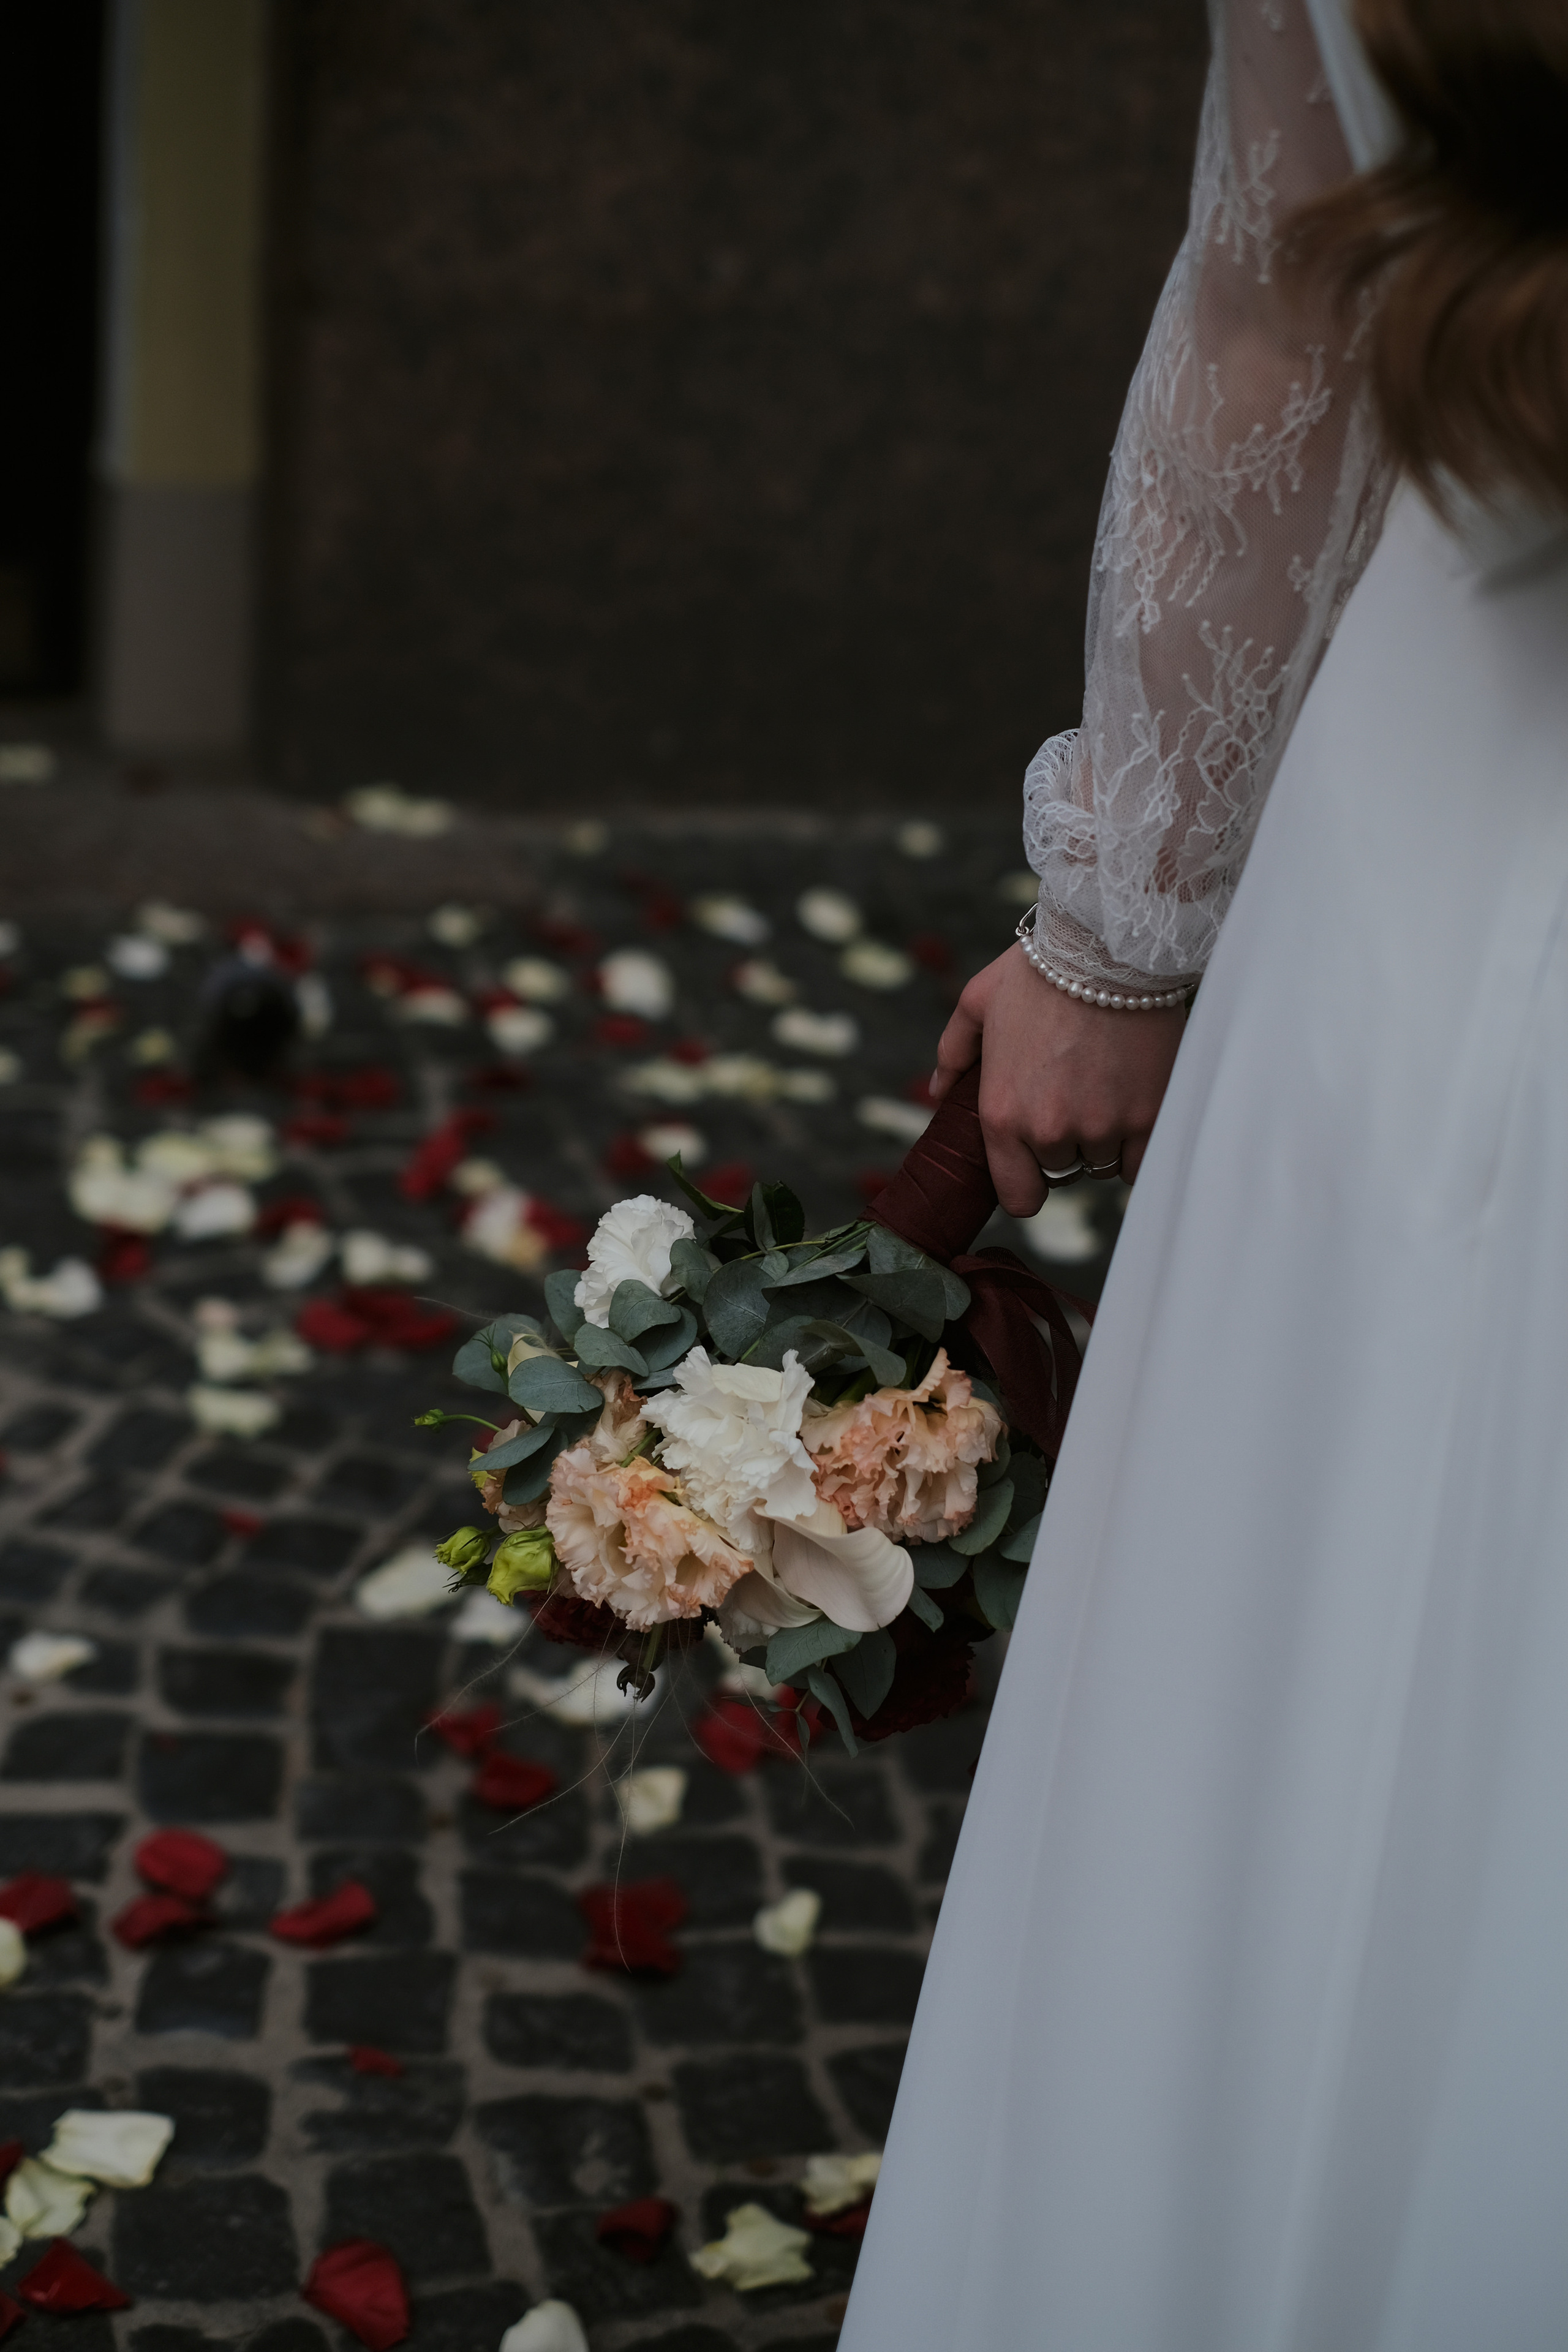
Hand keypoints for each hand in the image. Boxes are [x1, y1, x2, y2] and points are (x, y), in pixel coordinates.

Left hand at [932, 946, 1185, 1216]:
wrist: (1109, 944)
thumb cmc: (1039, 968)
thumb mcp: (978, 1001)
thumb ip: (954, 1051)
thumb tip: (938, 1089)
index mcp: (1003, 1114)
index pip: (1018, 1196)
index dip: (1027, 1183)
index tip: (1036, 1164)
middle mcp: (1050, 1130)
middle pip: (1063, 1171)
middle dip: (1066, 1145)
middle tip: (1074, 1099)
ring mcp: (1102, 1126)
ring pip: (1103, 1163)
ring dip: (1103, 1139)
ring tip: (1104, 1090)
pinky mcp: (1148, 1115)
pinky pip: (1140, 1160)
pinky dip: (1138, 1143)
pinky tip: (1135, 1107)